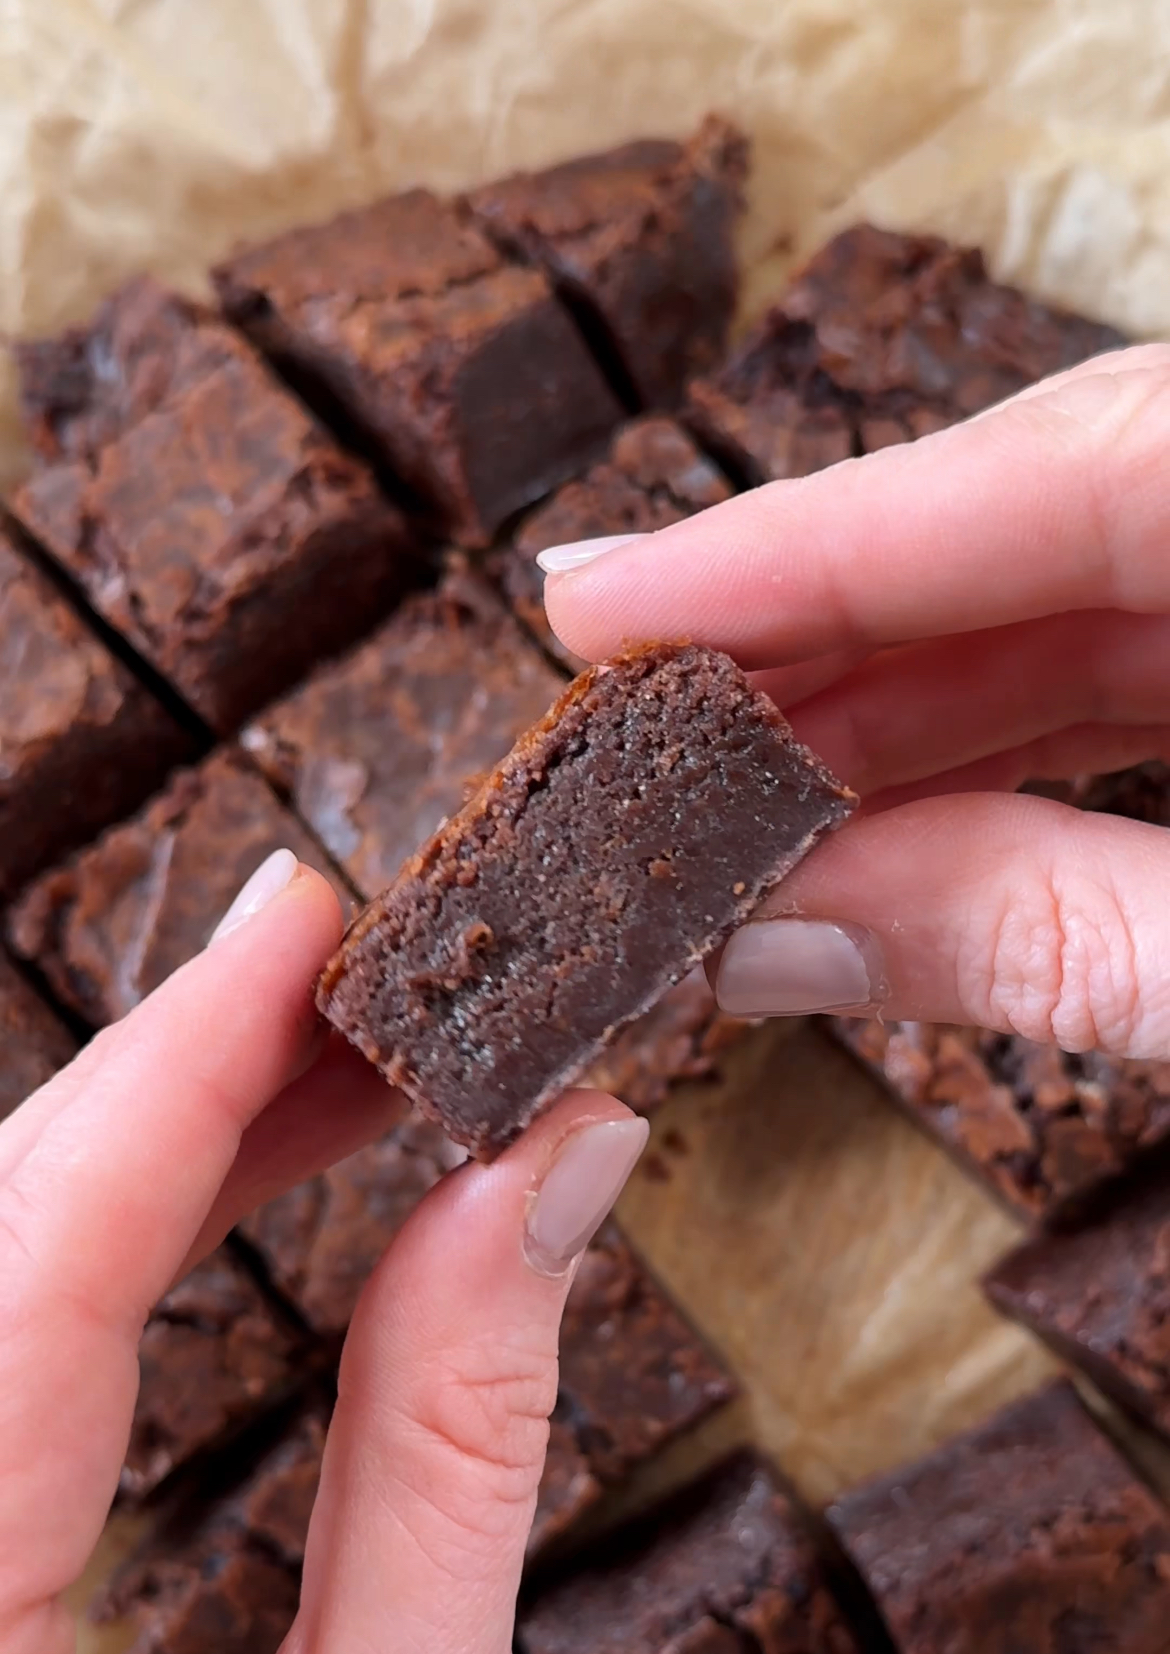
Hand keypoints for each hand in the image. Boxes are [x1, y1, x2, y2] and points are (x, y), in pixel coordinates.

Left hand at [0, 859, 646, 1653]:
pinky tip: (251, 1184)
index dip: (167, 1082)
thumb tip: (545, 1174)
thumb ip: (450, 1465)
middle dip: (169, 1091)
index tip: (299, 923)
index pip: (17, 1302)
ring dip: (155, 1157)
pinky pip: (11, 1375)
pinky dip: (126, 1255)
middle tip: (358, 971)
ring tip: (347, 1063)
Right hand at [545, 343, 1169, 1057]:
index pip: (1022, 474)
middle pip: (1024, 512)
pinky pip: (1146, 667)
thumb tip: (785, 937)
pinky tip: (886, 819)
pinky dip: (1015, 743)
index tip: (592, 605)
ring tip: (728, 799)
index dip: (789, 546)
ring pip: (1077, 594)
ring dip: (898, 703)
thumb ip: (1054, 935)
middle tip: (630, 713)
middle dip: (818, 625)